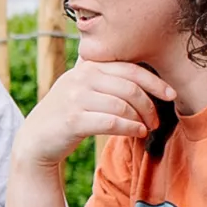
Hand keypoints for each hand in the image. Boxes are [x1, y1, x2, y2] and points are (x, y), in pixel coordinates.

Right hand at [15, 59, 175, 166]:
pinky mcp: (73, 120)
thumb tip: (140, 67)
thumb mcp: (80, 87)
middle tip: (157, 119)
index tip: (171, 94)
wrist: (36, 140)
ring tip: (148, 128)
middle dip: (149, 105)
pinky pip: (112, 122)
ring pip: (123, 105)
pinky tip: (138, 133)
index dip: (154, 82)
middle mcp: (81, 78)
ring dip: (142, 119)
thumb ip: (102, 75)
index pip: (129, 68)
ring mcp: (75, 99)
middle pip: (129, 87)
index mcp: (87, 67)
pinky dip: (130, 128)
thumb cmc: (66, 114)